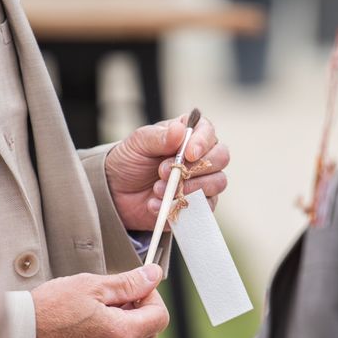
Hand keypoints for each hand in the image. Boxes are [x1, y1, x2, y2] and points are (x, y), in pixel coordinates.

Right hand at [30, 264, 168, 337]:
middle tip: (115, 299)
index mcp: (121, 334)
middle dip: (139, 314)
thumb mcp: (91, 286)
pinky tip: (86, 333)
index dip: (151, 298)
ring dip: (124, 331)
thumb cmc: (47, 309)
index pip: (160, 317)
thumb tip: (154, 275)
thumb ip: (128, 283)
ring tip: (98, 315)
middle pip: (149, 335)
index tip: (136, 290)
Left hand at [105, 113, 229, 230]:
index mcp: (189, 135)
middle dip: (195, 167)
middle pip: (221, 157)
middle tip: (163, 172)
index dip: (203, 142)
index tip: (188, 154)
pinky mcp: (199, 205)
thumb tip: (180, 130)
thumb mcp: (138, 144)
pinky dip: (180, 206)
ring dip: (187, 187)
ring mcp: (203, 182)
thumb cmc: (129, 162)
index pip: (209, 132)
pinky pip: (204, 207)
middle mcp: (201, 157)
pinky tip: (156, 205)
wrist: (117, 194)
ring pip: (217, 182)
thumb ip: (159, 137)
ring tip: (156, 189)